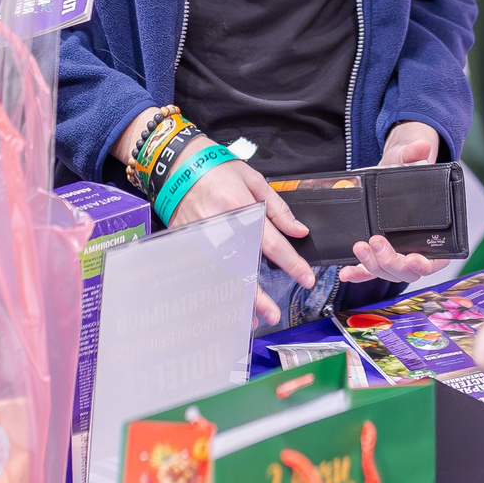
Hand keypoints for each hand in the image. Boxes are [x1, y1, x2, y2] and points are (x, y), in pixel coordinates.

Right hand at [167, 139, 312, 327]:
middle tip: (274, 314)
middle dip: (260, 295)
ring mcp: (203, 238)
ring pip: (223, 275)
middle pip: (244, 268)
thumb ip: (278, 208)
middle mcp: (222, 227)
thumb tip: (298, 230)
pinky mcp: (189, 242)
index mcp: (242, 209)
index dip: (291, 263)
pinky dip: (216, 290)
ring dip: (237, 299)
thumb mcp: (254, 180)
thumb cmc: (218, 168)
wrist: (178, 163)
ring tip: (251, 319)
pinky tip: (225, 303)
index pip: (271, 244)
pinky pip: (205, 271)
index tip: (305, 278)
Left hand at [335, 121, 450, 284]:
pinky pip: (369, 271)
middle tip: (377, 242)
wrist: (387, 172)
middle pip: (407, 270)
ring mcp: (395, 255)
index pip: (435, 259)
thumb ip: (413, 154)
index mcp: (435, 236)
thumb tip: (422, 147)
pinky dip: (358, 274)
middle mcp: (416, 250)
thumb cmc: (403, 170)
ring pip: (387, 272)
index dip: (425, 264)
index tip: (413, 258)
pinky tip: (345, 273)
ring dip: (372, 264)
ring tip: (359, 247)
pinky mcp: (377, 255)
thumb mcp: (406, 159)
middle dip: (391, 261)